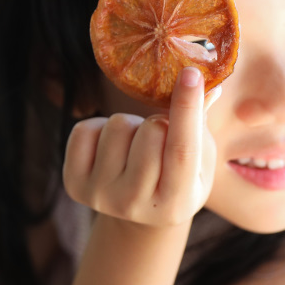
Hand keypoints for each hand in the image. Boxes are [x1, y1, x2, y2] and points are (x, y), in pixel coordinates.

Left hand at [63, 67, 218, 227]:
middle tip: (159, 135)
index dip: (187, 109)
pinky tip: (111, 148)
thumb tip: (210, 85)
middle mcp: (135, 204)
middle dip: (159, 120)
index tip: (190, 73)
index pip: (183, 150)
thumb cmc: (177, 177)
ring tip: (135, 144)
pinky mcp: (74, 183)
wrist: (136, 211)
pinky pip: (85, 129)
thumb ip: (201, 125)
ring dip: (131, 124)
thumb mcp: (200, 160)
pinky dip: (100, 128)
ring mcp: (101, 196)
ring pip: (118, 125)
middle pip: (151, 131)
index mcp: (177, 203)